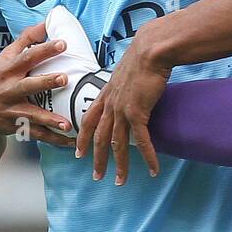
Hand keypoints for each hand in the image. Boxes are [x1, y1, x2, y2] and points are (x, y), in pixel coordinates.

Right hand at [0, 22, 74, 148]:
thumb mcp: (4, 58)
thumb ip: (25, 40)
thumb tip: (46, 22)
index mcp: (7, 70)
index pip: (26, 57)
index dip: (44, 50)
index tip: (62, 43)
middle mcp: (8, 90)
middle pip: (28, 85)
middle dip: (46, 82)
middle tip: (65, 78)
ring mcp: (10, 110)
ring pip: (32, 115)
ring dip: (49, 119)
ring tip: (67, 123)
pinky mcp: (14, 127)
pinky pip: (36, 134)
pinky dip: (53, 139)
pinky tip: (70, 142)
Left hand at [75, 28, 171, 182]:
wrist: (150, 50)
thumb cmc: (143, 56)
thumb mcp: (126, 71)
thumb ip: (125, 84)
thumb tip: (131, 88)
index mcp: (106, 94)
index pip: (88, 119)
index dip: (82, 138)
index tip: (78, 152)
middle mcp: (110, 105)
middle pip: (99, 138)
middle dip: (97, 159)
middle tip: (97, 176)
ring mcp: (122, 110)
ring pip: (117, 144)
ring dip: (120, 165)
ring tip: (120, 181)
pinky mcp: (138, 113)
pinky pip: (143, 141)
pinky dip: (148, 157)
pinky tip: (153, 170)